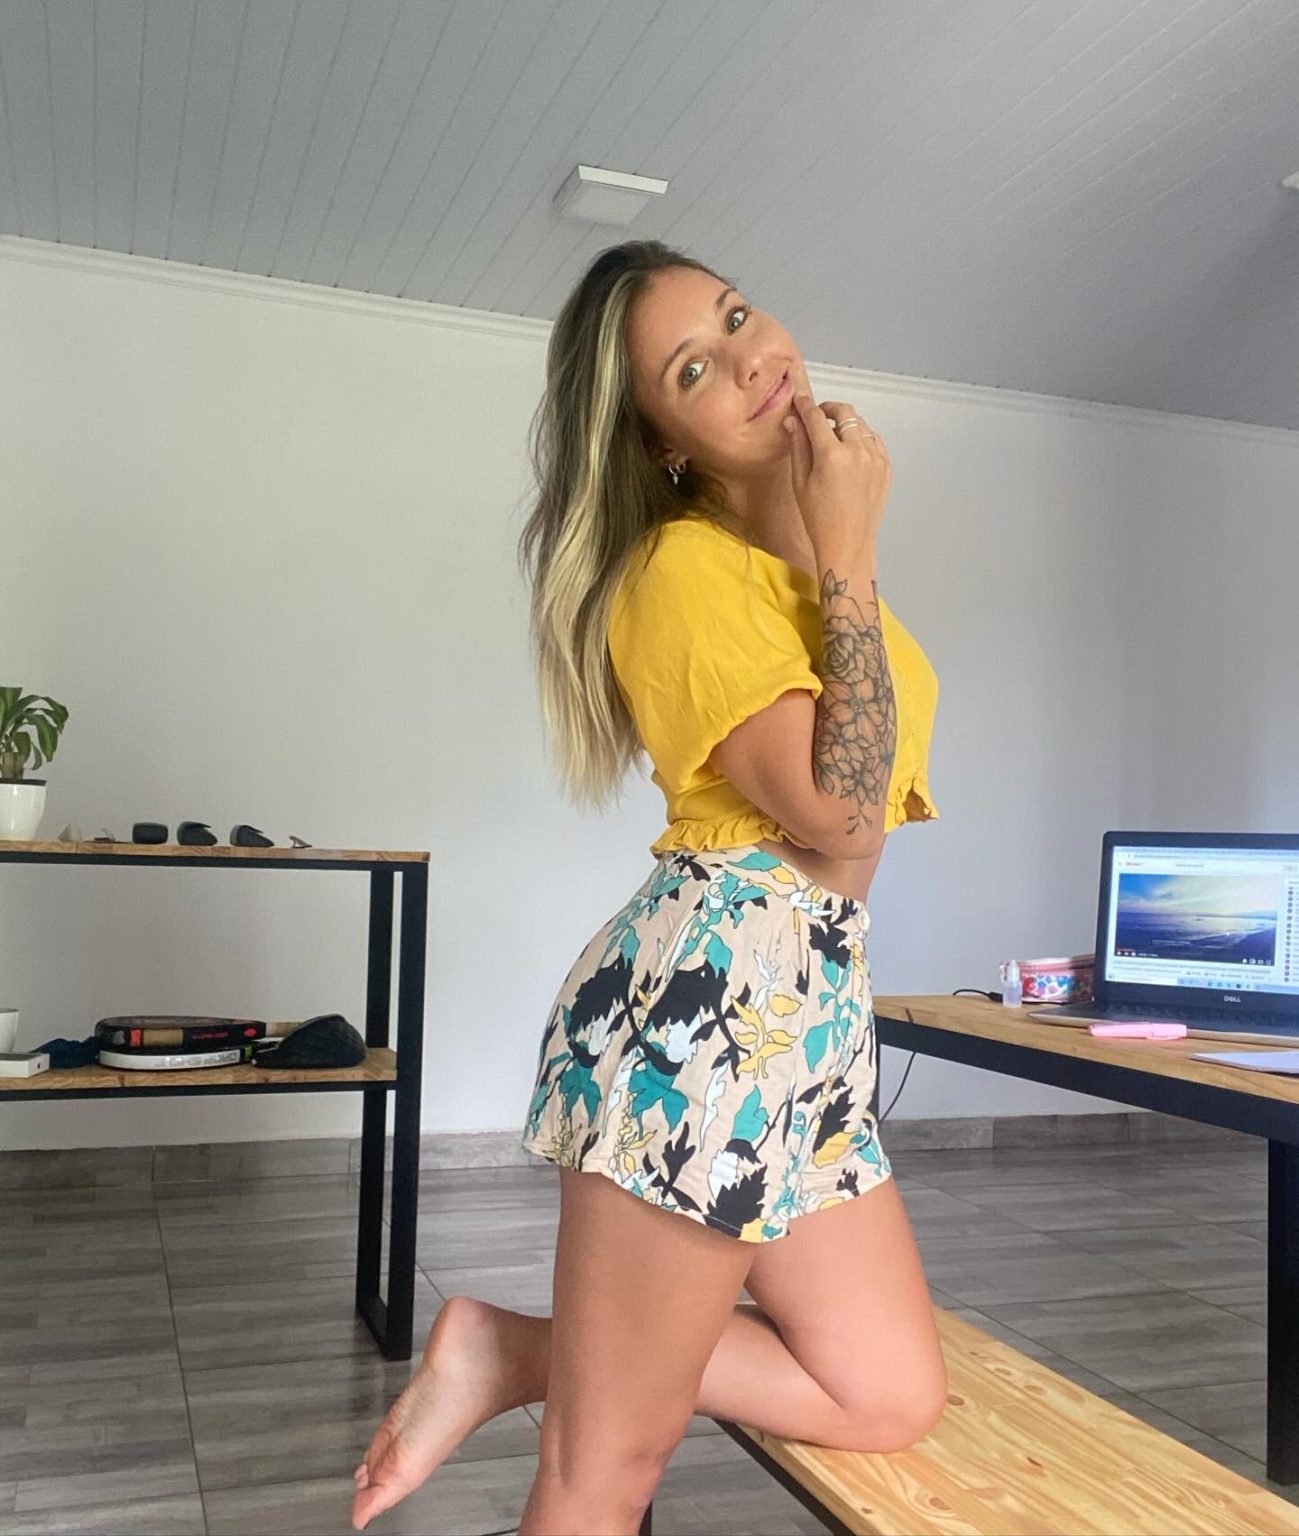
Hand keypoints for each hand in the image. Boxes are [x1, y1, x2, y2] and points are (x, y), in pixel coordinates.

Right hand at [783, 391, 889, 553]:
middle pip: (845, 412)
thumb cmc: (820, 518)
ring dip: (846, 424)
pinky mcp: (885, 467)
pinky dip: (862, 438)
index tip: (800, 401)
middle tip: (818, 415)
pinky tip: (851, 450)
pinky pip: (874, 440)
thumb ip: (798, 446)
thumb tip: (794, 422)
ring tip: (834, 437)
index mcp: (832, 455)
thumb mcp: (800, 482)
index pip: (816, 417)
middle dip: (829, 408)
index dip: (806, 406)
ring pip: (861, 424)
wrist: (848, 542)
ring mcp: (875, 458)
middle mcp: (857, 452)